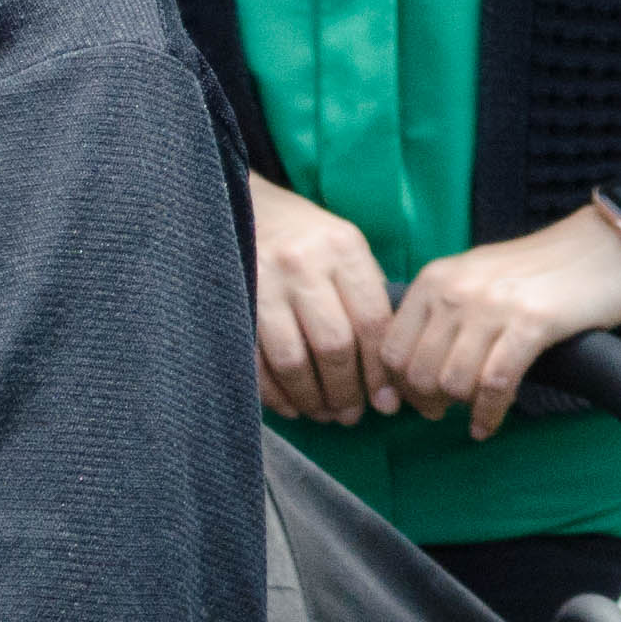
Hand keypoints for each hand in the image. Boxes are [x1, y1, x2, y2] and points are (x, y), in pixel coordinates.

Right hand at [244, 172, 396, 424]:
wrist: (242, 205)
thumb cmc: (305, 236)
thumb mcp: (344, 249)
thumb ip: (366, 296)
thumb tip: (386, 368)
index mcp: (343, 249)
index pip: (371, 321)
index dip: (380, 370)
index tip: (388, 401)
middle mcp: (304, 264)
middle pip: (333, 344)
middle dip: (346, 391)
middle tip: (352, 415)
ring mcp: (263, 283)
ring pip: (293, 360)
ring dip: (311, 398)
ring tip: (324, 414)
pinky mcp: (232, 303)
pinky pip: (255, 362)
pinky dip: (274, 393)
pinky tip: (290, 406)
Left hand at [385, 210, 620, 439]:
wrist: (604, 245)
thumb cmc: (540, 269)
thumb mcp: (475, 277)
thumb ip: (439, 314)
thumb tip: (407, 371)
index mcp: (437, 278)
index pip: (392, 347)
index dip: (397, 386)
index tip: (412, 403)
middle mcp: (458, 290)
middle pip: (419, 371)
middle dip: (428, 402)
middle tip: (443, 412)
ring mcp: (495, 306)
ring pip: (454, 381)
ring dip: (462, 407)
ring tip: (474, 411)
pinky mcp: (532, 323)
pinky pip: (495, 384)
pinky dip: (489, 413)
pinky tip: (490, 423)